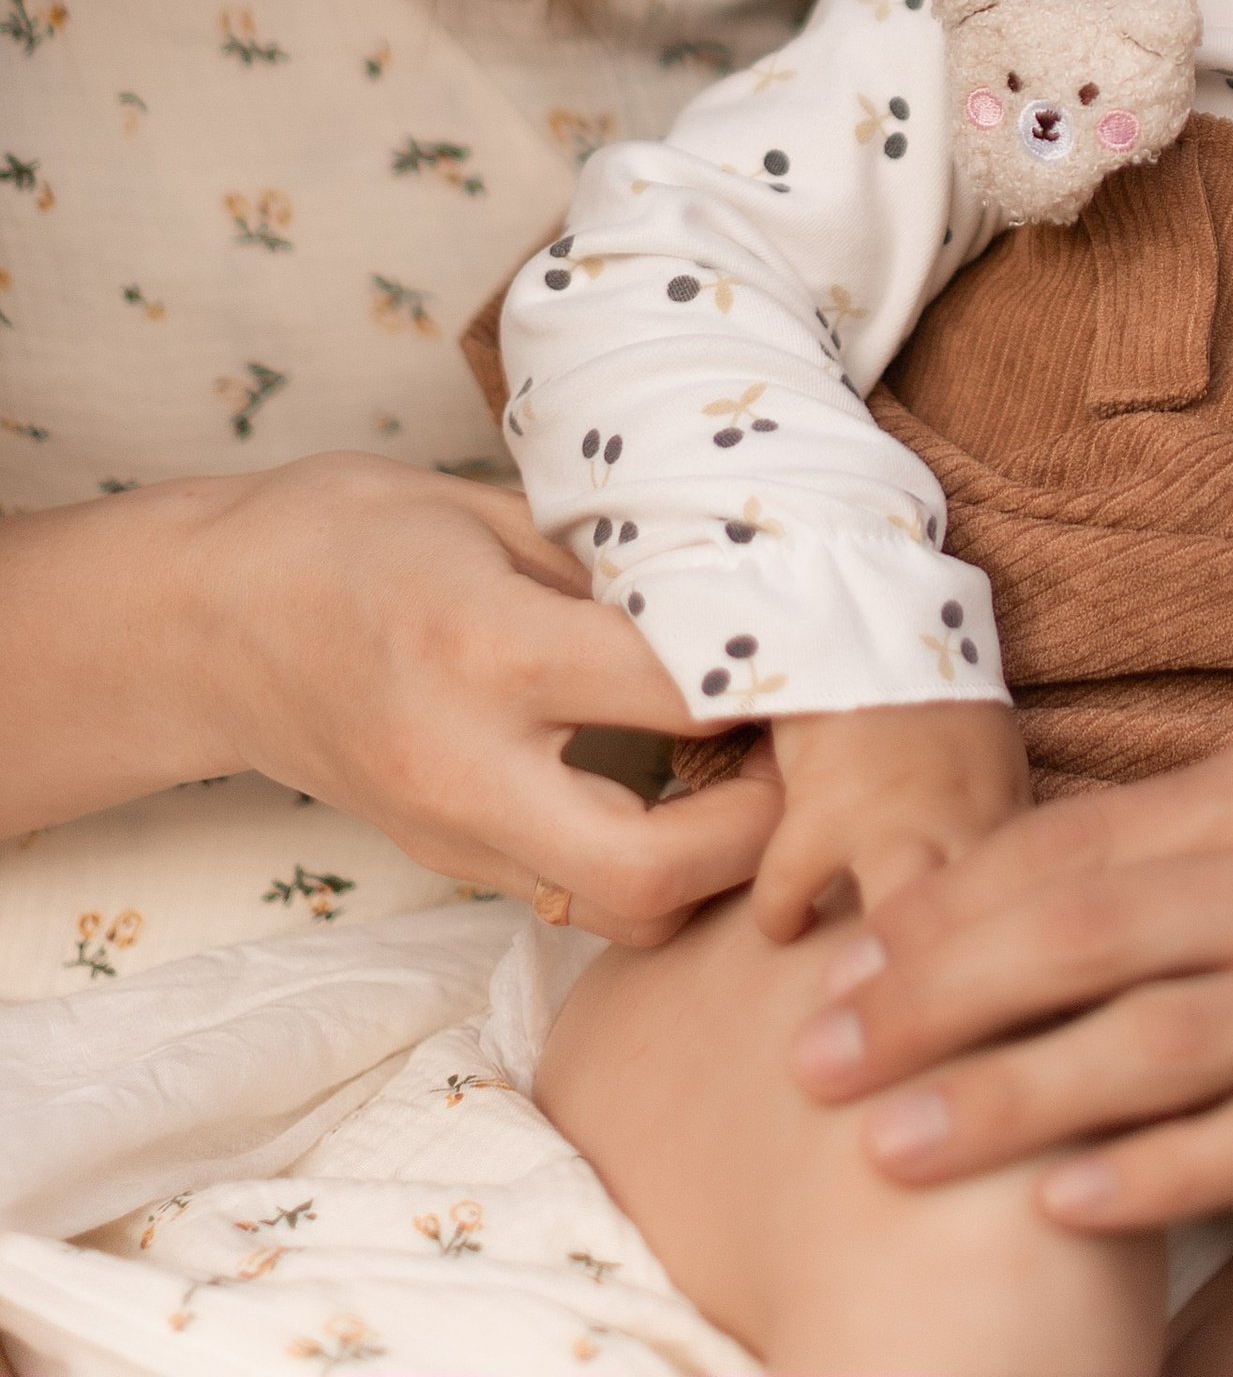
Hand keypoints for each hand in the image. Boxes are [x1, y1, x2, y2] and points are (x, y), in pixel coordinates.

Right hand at [173, 454, 781, 941]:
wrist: (209, 620)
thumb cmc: (352, 534)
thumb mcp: (486, 511)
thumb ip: (608, 568)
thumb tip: (740, 594)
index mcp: (485, 650)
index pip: (675, 695)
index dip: (775, 679)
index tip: (833, 646)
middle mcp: (466, 765)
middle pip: (653, 868)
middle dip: (762, 829)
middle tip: (815, 753)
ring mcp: (451, 834)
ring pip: (620, 911)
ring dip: (712, 866)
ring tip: (759, 774)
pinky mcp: (447, 862)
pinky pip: (575, 896)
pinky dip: (651, 864)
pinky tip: (686, 791)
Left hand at [785, 726, 1232, 1222]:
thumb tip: (1112, 864)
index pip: (1087, 838)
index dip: (956, 896)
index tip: (851, 941)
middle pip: (1082, 930)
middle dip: (931, 996)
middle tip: (815, 1052)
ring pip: (1148, 1042)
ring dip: (1001, 1098)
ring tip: (889, 1145)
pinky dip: (1155, 1170)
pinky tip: (1065, 1202)